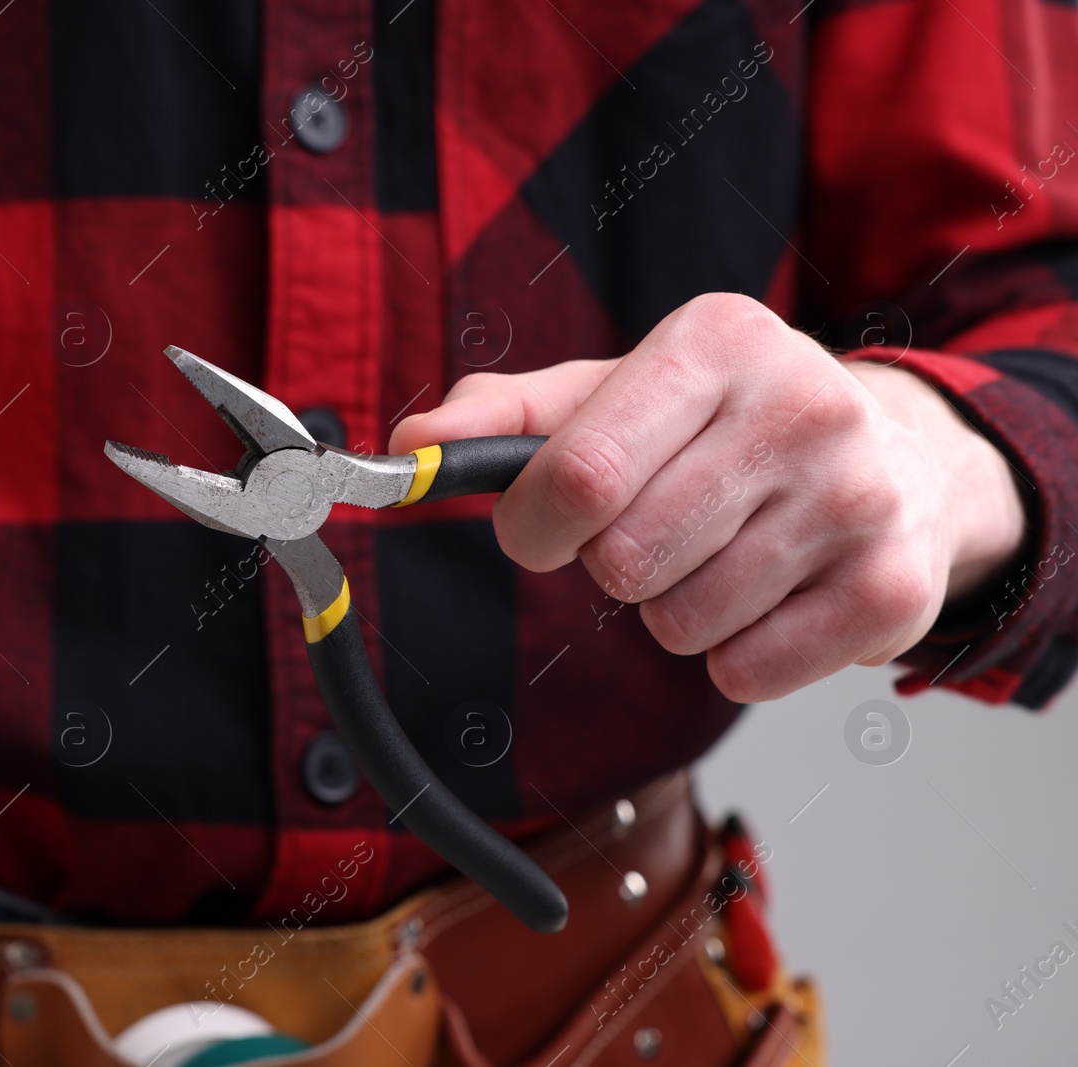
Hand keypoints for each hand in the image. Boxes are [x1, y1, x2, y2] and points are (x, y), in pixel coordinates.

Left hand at [388, 293, 1026, 701]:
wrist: (900, 457)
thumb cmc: (725, 425)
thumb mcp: (616, 393)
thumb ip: (505, 418)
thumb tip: (408, 447)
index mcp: (717, 341)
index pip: (582, 473)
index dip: (533, 527)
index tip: (539, 532)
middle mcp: (801, 406)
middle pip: (624, 560)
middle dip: (610, 567)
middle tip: (654, 532)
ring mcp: (858, 499)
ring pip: (680, 624)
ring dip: (673, 611)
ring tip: (722, 554)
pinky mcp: (893, 591)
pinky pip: (745, 674)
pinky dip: (734, 656)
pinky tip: (771, 594)